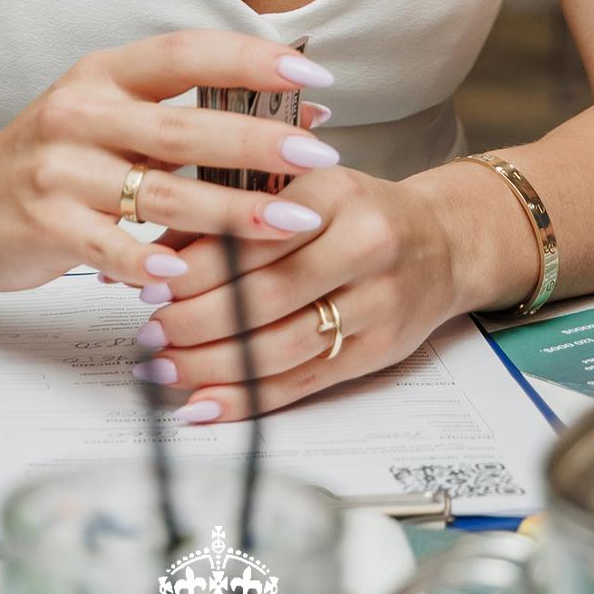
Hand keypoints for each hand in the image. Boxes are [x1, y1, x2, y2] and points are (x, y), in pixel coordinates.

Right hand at [0, 30, 338, 296]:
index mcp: (105, 75)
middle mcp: (82, 113)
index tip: (309, 76)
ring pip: (160, 192)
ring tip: (289, 224)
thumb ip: (180, 114)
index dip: (250, 60)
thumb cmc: (51, 160)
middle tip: (318, 156)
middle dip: (258, 143)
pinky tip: (191, 276)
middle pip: (185, 126)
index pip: (186, 53)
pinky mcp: (44, 223)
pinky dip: (152, 263)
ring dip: (231, 213)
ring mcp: (60, 169)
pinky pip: (110, 247)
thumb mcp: (107, 117)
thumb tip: (287, 117)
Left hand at [125, 159, 506, 422]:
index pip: (251, 234)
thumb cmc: (358, 212)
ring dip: (212, 365)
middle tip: (151, 332)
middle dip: (195, 320)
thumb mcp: (302, 189)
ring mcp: (375, 304)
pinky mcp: (378, 352)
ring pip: (280, 346)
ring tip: (165, 368)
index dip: (194, 266)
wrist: (444, 242)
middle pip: (264, 294)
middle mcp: (362, 246)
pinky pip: (303, 383)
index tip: (150, 283)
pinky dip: (248, 399)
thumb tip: (155, 256)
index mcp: (334, 192)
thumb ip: (233, 215)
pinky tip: (206, 405)